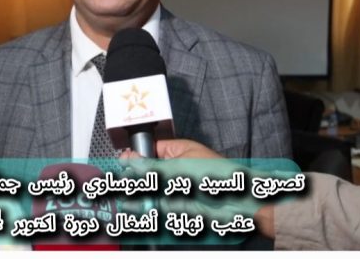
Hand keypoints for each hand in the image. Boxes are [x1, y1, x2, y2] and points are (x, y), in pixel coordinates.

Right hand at [120, 139, 274, 239]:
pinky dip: (151, 209)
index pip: (151, 149)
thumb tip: (129, 158)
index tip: (121, 164)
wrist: (239, 205)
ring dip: (141, 196)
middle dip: (137, 179)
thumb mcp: (179, 166)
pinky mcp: (181, 206)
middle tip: (121, 184)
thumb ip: (151, 165)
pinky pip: (161, 206)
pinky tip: (138, 210)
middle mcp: (178, 168)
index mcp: (180, 150)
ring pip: (153, 190)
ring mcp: (179, 187)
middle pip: (150, 172)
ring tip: (125, 199)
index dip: (137, 157)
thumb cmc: (217, 178)